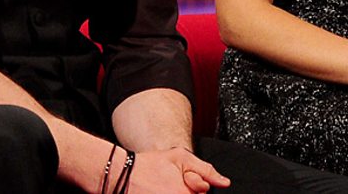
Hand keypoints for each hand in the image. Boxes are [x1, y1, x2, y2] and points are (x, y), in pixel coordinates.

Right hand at [110, 147, 229, 193]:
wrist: (123, 174)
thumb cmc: (150, 165)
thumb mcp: (180, 157)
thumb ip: (205, 170)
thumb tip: (224, 183)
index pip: (203, 193)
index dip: (195, 183)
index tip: (185, 178)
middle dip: (187, 191)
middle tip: (171, 183)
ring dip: (177, 192)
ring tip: (164, 187)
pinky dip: (168, 192)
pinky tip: (159, 190)